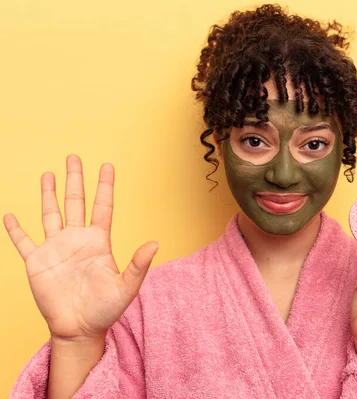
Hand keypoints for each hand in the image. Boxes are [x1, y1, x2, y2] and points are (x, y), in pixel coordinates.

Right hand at [3, 154, 158, 341]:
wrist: (80, 329)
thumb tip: (156, 243)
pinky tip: (10, 215)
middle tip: (73, 157)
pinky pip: (23, 242)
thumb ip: (139, 265)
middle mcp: (77, 240)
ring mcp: (56, 249)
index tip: (107, 164)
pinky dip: (16, 229)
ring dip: (48, 194)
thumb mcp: (126, 287)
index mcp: (99, 242)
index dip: (104, 186)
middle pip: (75, 202)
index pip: (102, 207)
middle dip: (75, 180)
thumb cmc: (106, 309)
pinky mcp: (37, 262)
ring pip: (51, 214)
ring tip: (48, 174)